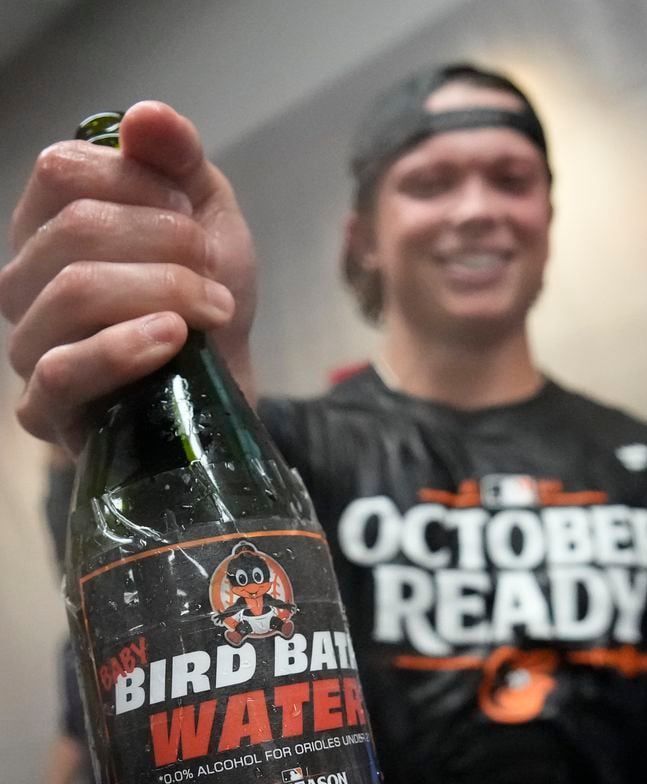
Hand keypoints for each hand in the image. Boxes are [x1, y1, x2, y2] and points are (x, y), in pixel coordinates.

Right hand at [0, 101, 257, 451]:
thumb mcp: (207, 217)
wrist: (227, 388)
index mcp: (48, 226)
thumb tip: (145, 116)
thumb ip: (178, 159)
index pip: (62, 171)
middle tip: (216, 270)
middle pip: (75, 230)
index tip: (192, 214)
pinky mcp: (45, 409)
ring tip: (215, 309)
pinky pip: (62, 371)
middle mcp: (23, 281)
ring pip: (74, 292)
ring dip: (164, 292)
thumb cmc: (207, 301)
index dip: (138, 183)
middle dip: (168, 242)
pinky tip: (174, 340)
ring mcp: (28, 346)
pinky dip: (124, 349)